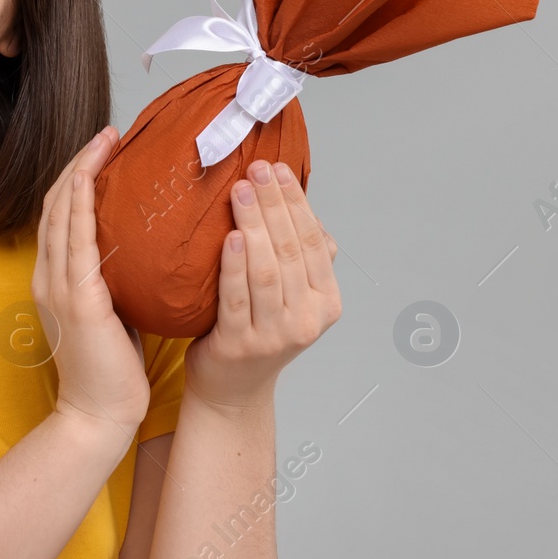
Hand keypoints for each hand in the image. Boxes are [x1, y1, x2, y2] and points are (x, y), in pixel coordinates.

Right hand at [32, 125, 150, 436]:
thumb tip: (152, 252)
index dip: (78, 178)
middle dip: (79, 163)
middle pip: (56, 203)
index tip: (106, 151)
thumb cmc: (114, 370)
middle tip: (108, 132)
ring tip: (107, 141)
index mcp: (57, 280)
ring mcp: (58, 284)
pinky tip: (101, 177)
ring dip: (82, 169)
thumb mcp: (115, 314)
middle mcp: (49, 276)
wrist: (98, 414)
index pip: (61, 216)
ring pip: (62, 210)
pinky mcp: (75, 295)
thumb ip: (120, 282)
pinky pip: (76, 235)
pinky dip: (84, 199)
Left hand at [185, 159, 341, 412]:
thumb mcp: (293, 295)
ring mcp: (274, 335)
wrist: (233, 389)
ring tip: (240, 191)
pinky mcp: (240, 344)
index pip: (313, 242)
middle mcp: (306, 320)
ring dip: (254, 225)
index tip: (278, 169)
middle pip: (291, 251)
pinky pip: (237, 297)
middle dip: (274, 204)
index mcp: (327, 302)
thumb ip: (302, 256)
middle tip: (256, 169)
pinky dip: (234, 265)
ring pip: (267, 271)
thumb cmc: (260, 330)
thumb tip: (305, 209)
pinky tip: (230, 237)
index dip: (296, 202)